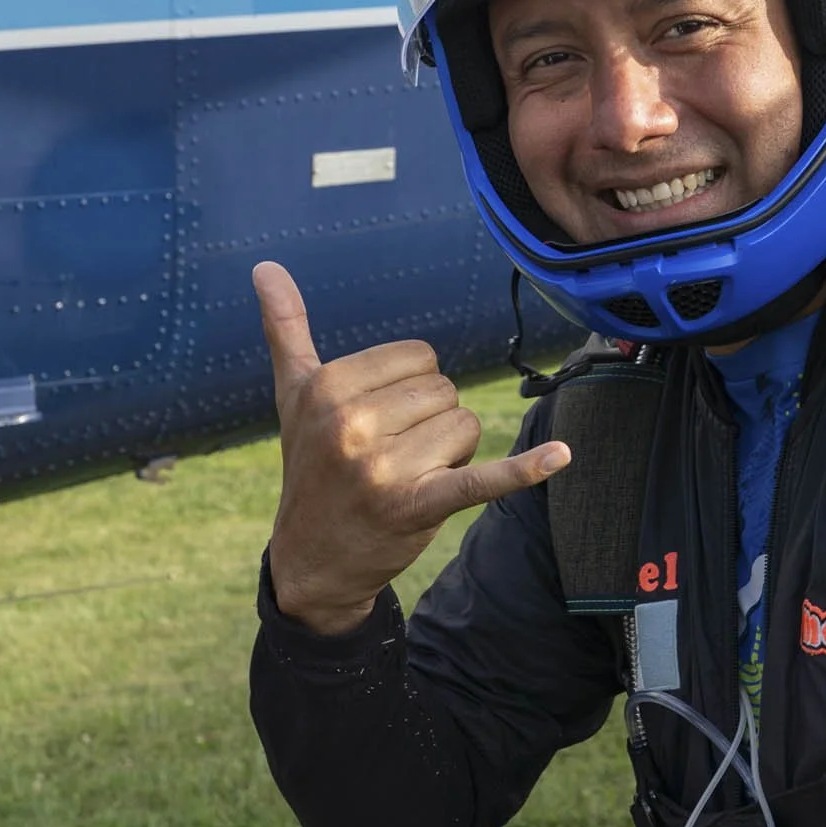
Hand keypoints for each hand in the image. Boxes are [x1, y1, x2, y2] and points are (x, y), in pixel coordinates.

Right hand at [254, 261, 570, 634]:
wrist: (312, 561)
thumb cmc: (310, 466)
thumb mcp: (293, 396)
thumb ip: (286, 328)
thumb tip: (264, 265)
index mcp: (327, 387)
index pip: (419, 357)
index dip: (411, 390)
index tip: (378, 423)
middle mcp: (352, 424)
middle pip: (445, 391)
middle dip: (431, 422)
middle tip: (391, 457)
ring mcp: (384, 469)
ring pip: (466, 427)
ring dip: (451, 453)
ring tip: (407, 478)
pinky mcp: (419, 507)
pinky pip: (482, 479)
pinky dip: (524, 469)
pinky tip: (561, 455)